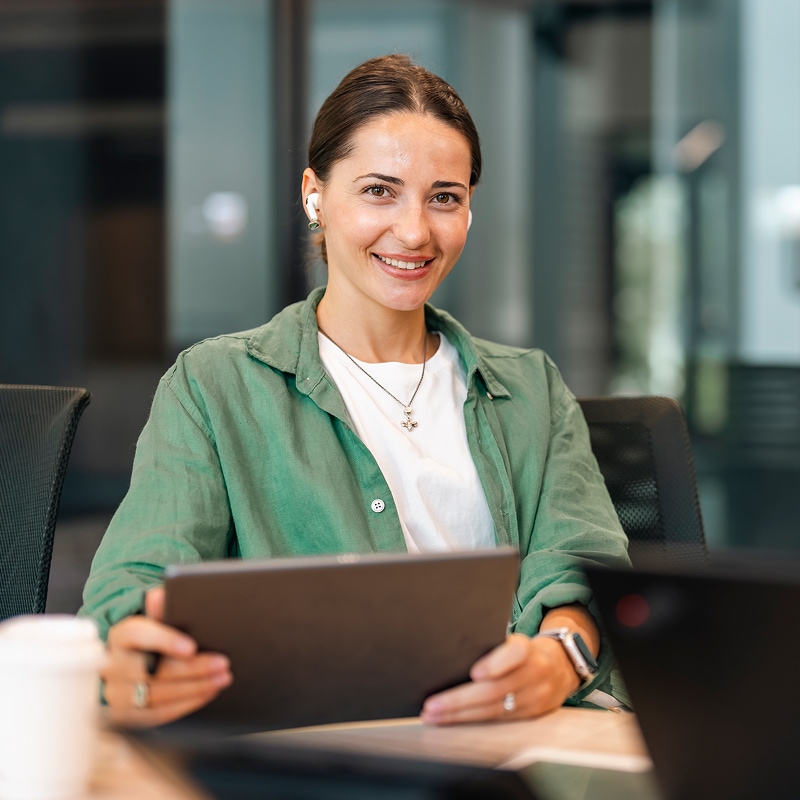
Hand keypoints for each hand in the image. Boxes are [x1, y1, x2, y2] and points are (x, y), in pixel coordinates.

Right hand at [101, 586, 232, 726]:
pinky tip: (208, 692)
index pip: (138, 635)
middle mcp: (112, 666)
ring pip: (158, 695)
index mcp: (120, 635)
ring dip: (195, 688)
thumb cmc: (148, 637)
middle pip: (154, 671)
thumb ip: (159, 607)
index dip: (165, 640)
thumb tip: (161, 595)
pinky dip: (187, 704)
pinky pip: (158, 714)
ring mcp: (116, 694)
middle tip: (223, 663)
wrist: (124, 663)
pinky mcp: (126, 715)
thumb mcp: (152, 617)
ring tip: (222, 678)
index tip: (192, 647)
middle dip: (193, 668)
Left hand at [420, 633, 579, 724]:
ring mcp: (534, 698)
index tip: (475, 673)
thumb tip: (451, 651)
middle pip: (496, 690)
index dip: (495, 664)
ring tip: (434, 716)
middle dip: (460, 700)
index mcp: (527, 648)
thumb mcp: (514, 639)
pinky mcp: (530, 715)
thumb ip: (491, 646)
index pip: (514, 654)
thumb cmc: (525, 650)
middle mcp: (534, 673)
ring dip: (460, 715)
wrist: (560, 666)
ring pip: (494, 709)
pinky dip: (472, 720)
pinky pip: (498, 720)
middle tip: (433, 705)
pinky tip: (452, 721)